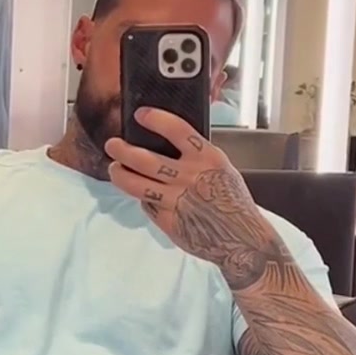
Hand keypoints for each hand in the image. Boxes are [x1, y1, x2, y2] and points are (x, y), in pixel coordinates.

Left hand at [105, 108, 257, 266]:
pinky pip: (148, 206)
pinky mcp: (169, 222)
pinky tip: (144, 195)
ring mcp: (177, 201)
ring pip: (137, 185)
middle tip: (112, 145)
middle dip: (122, 150)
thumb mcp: (222, 169)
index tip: (140, 114)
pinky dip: (144, 199)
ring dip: (120, 175)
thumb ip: (197, 156)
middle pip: (145, 159)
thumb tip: (166, 143)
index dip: (155, 120)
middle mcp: (190, 177)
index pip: (177, 130)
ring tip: (115, 169)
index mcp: (208, 158)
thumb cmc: (233, 201)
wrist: (243, 240)